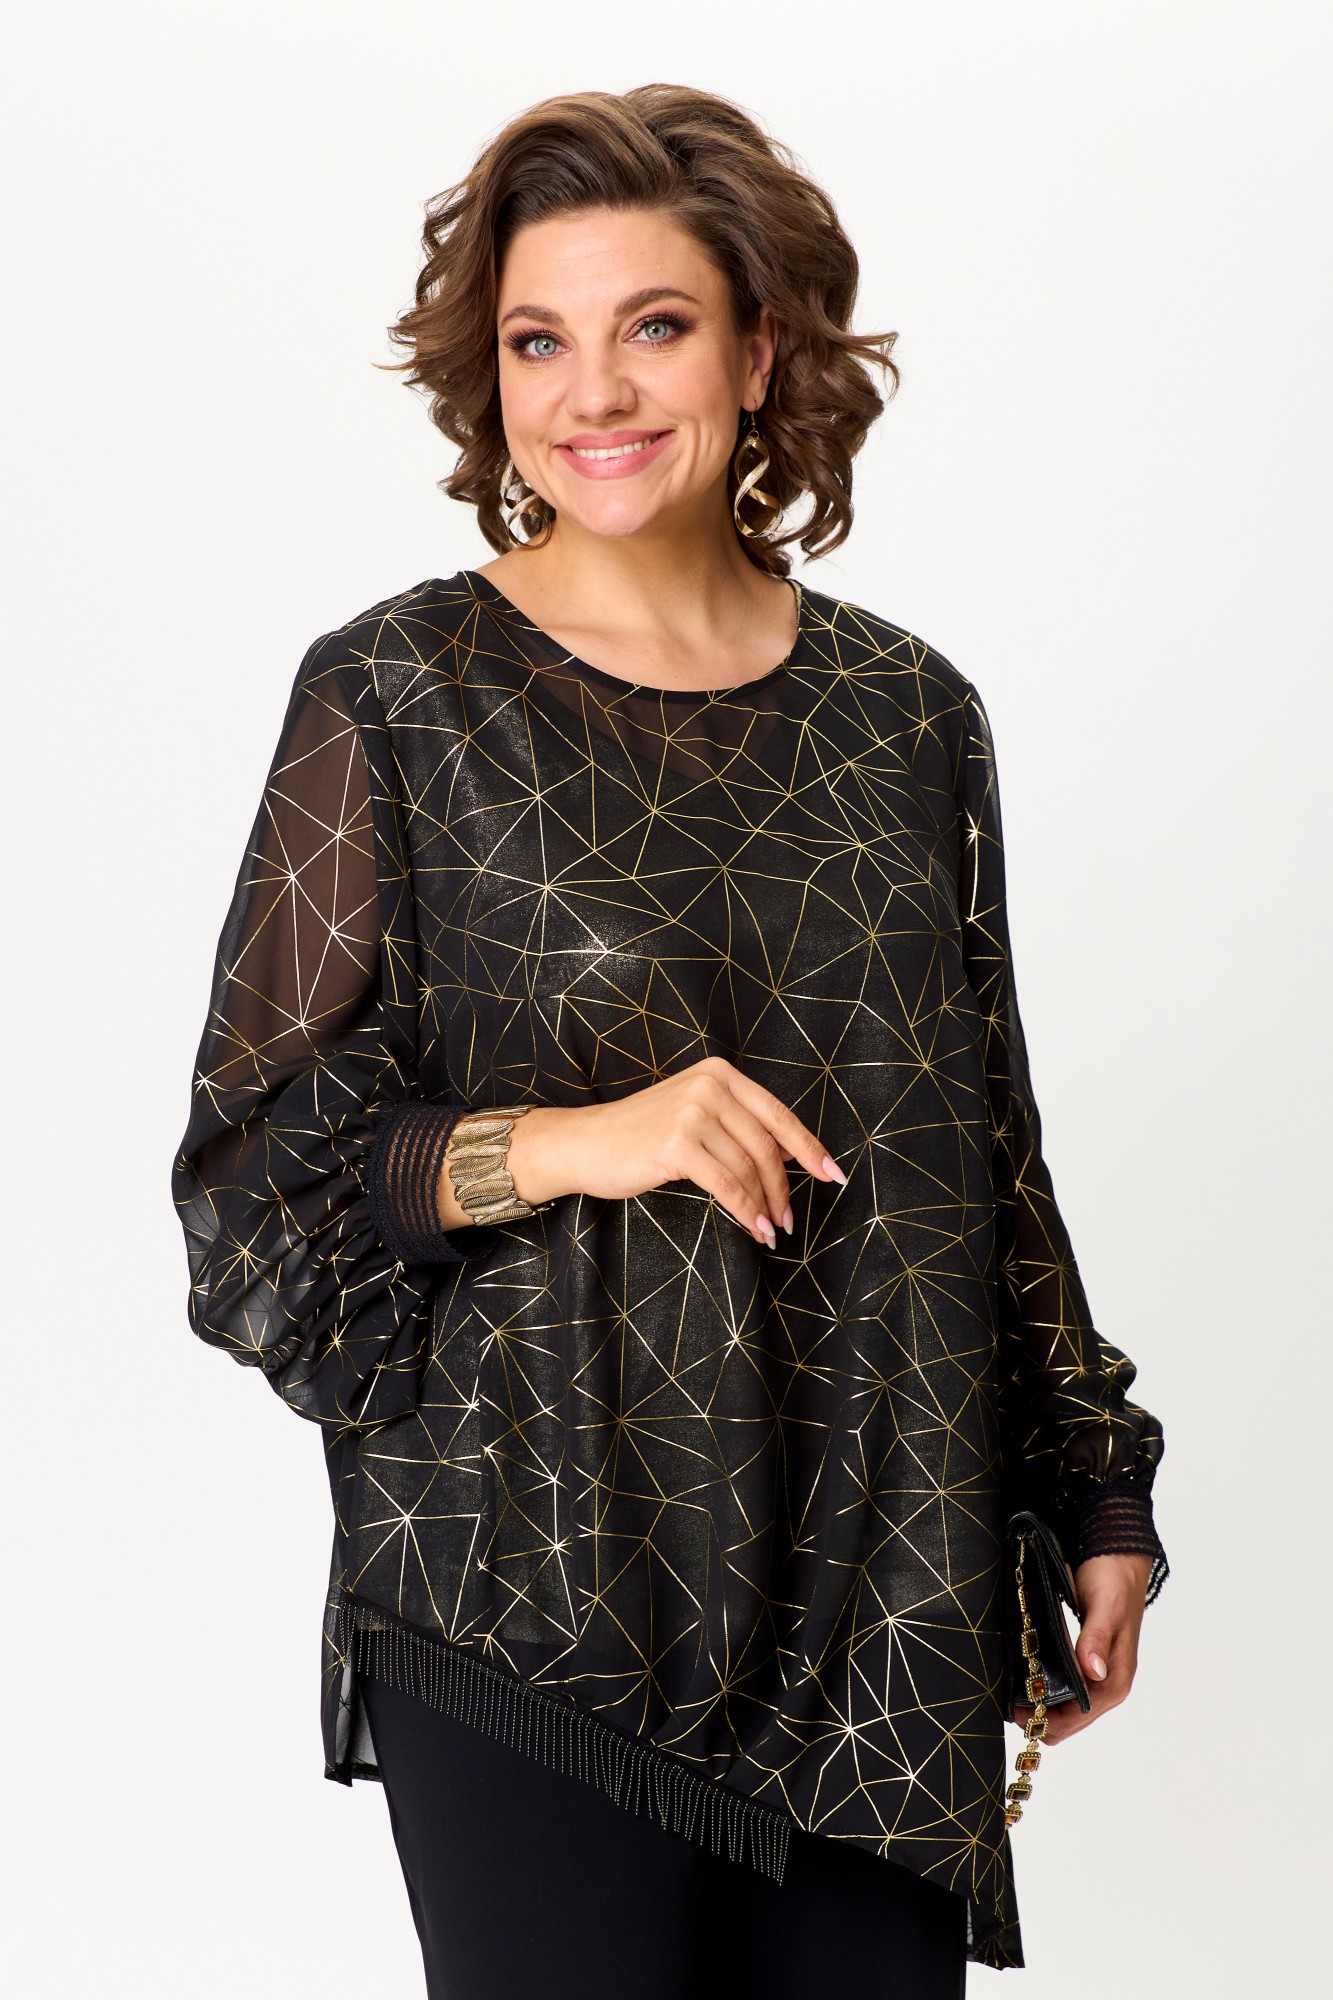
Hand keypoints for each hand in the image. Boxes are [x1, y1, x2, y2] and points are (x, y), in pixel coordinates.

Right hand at [507, 1056, 844, 1246]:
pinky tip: (754, 1227)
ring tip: (771, 1229)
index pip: (778, 1115)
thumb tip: (793, 1158)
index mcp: (719, 1074)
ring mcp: (692, 1113)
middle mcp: (709, 1086)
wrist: (585, 1142)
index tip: (833, 1175)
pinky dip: (746, 1210)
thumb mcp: (694, 1115)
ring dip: (765, 1205)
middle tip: (790, 1219)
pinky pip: (727, 1185)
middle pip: (766, 1146)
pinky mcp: (677, 1144)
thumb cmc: (641, 1135)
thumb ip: (738, 1125)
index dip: (809, 1148)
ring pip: (749, 1168)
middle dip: (784, 1188)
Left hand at [1010, 1551, 1153, 1744]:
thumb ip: (1097, 1638)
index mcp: (1116, 1678)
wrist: (1119, 1556)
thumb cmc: (1114, 1578)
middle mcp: (1108, 1683)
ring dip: (1041, 1707)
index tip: (1017, 1707)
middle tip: (1007, 1701)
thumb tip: (1094, 1672)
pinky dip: (1046, 1691)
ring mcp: (1098, 1675)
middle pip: (1070, 1721)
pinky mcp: (1087, 1662)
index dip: (1047, 1718)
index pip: (1078, 1717)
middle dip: (1041, 1717)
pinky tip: (1026, 1680)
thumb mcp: (1105, 1605)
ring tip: (1012, 1693)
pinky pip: (1066, 1690)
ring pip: (1067, 1710)